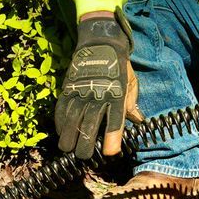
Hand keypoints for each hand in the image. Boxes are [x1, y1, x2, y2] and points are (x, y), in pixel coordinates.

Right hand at [56, 14, 140, 159]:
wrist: (101, 43)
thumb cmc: (119, 66)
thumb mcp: (131, 83)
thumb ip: (132, 103)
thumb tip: (138, 121)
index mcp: (117, 95)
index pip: (115, 121)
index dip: (112, 138)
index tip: (110, 152)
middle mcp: (98, 95)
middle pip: (90, 125)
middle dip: (86, 144)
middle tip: (85, 155)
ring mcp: (81, 91)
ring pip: (72, 119)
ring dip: (69, 137)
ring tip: (68, 149)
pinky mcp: (69, 87)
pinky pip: (62, 108)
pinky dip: (60, 122)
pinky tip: (61, 132)